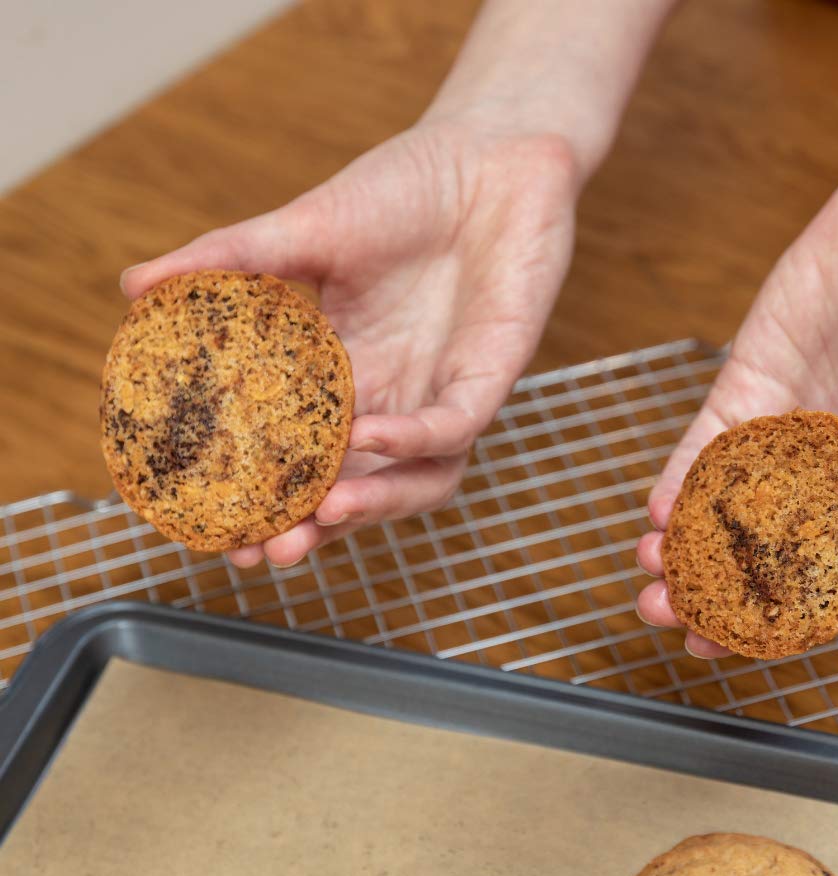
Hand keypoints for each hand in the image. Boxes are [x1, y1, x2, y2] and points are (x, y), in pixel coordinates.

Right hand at [122, 119, 578, 566]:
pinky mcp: (491, 378)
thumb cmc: (404, 189)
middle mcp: (392, 397)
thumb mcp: (306, 228)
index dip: (263, 494)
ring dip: (370, 504)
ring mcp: (442, 394)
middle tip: (265, 550)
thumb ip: (230, 260)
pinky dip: (415, 439)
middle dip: (312, 524)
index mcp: (344, 373)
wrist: (492, 153)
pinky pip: (455, 427)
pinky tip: (371, 433)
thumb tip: (135, 286)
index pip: (298, 453)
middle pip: (352, 485)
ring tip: (318, 515)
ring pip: (414, 481)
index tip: (214, 525)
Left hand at [636, 45, 837, 656]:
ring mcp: (780, 434)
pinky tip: (654, 509)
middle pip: (762, 545)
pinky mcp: (747, 394)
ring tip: (648, 572)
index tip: (729, 644)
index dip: (777, 611)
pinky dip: (681, 479)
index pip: (824, 565)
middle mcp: (824, 469)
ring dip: (684, 542)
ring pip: (724, 504)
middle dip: (713, 584)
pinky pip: (707, 447)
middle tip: (665, 615)